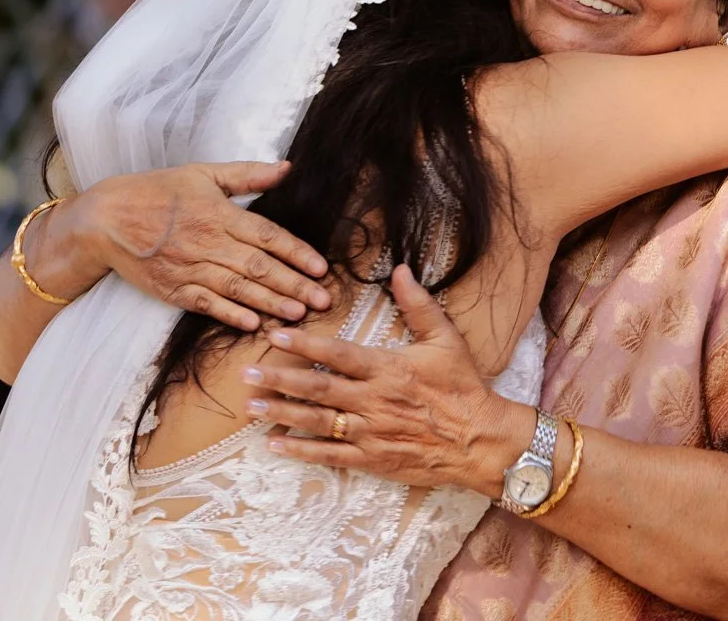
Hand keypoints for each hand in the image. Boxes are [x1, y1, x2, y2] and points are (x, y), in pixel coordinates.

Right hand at [66, 160, 332, 330]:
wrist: (104, 218)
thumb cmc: (157, 191)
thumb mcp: (203, 173)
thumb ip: (247, 174)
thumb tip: (287, 167)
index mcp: (219, 213)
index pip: (267, 235)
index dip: (296, 252)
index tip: (321, 268)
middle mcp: (207, 242)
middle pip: (258, 267)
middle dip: (294, 285)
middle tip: (323, 300)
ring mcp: (189, 267)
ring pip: (237, 288)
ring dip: (270, 303)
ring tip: (298, 314)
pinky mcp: (172, 289)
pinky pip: (206, 304)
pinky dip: (229, 315)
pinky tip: (253, 323)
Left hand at [241, 265, 527, 496]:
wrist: (479, 441)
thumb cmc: (463, 387)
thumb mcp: (446, 339)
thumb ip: (419, 305)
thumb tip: (401, 270)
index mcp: (388, 368)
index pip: (338, 354)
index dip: (305, 344)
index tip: (277, 335)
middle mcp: (373, 400)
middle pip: (318, 388)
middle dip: (280, 379)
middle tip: (248, 373)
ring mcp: (369, 431)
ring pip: (317, 421)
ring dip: (282, 412)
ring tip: (251, 406)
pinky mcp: (372, 458)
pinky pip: (329, 455)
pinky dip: (301, 450)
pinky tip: (275, 443)